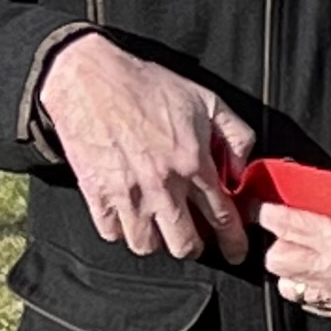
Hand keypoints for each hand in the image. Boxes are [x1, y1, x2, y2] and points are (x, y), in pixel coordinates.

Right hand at [38, 34, 253, 261]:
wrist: (90, 79)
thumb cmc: (148, 87)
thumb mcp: (208, 101)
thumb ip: (236, 137)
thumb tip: (240, 170)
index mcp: (193, 163)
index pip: (223, 217)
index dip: (233, 242)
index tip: (235, 252)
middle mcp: (162, 184)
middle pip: (184, 243)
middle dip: (193, 247)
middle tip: (193, 240)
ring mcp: (127, 191)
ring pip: (146, 245)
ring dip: (156, 242)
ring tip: (159, 228)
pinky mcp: (95, 191)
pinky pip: (111, 232)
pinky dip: (121, 231)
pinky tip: (129, 218)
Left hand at [254, 204, 330, 324]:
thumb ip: (324, 202)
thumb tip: (286, 196)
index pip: (283, 223)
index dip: (266, 211)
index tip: (260, 206)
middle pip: (277, 258)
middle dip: (281, 241)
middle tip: (290, 231)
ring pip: (289, 285)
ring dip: (295, 268)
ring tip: (310, 254)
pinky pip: (313, 304)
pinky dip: (313, 288)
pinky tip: (326, 274)